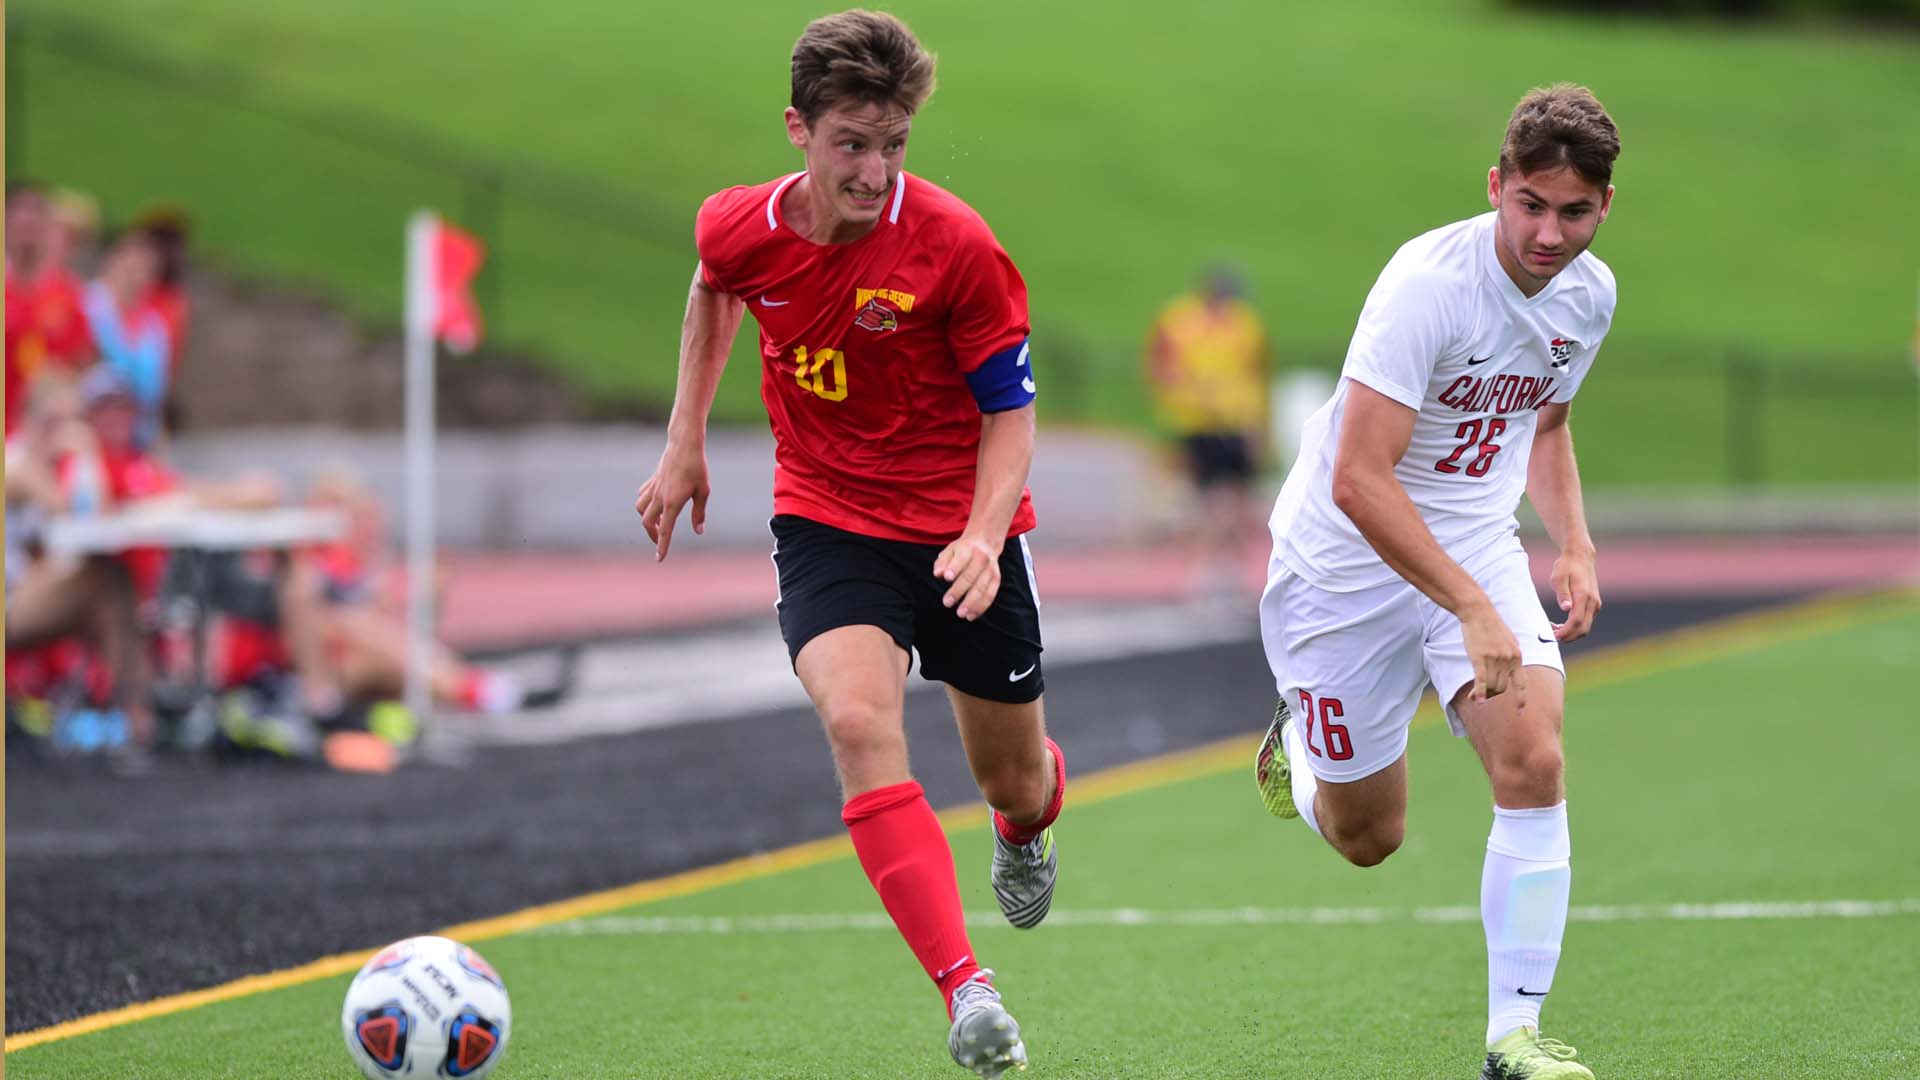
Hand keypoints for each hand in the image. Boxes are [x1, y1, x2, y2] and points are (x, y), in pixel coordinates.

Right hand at [633, 441, 710, 561]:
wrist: (684, 444)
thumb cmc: (697, 467)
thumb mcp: (703, 491)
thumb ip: (699, 513)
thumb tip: (698, 531)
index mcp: (672, 502)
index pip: (665, 530)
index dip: (662, 546)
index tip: (659, 559)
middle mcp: (659, 497)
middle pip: (647, 522)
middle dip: (652, 535)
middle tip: (660, 541)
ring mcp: (654, 488)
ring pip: (640, 509)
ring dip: (646, 519)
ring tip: (658, 523)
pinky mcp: (653, 480)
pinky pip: (643, 496)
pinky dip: (644, 504)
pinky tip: (654, 504)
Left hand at [933, 534, 1001, 620]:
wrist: (986, 543)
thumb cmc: (963, 550)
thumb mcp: (950, 550)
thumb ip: (942, 562)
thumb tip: (938, 574)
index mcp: (968, 548)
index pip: (962, 559)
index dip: (955, 568)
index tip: (947, 578)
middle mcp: (982, 558)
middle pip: (971, 576)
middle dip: (959, 591)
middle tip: (947, 603)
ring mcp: (991, 570)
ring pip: (982, 588)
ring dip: (972, 603)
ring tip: (961, 614)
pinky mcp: (996, 579)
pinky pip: (990, 595)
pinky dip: (981, 607)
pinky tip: (971, 616)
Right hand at [1460, 603, 1525, 708]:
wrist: (1478, 612)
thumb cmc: (1491, 626)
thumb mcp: (1508, 640)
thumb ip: (1511, 656)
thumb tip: (1509, 672)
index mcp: (1517, 656)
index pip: (1522, 683)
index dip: (1521, 698)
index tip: (1520, 711)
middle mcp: (1508, 660)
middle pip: (1502, 688)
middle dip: (1493, 694)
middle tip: (1483, 695)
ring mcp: (1495, 659)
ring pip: (1491, 686)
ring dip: (1483, 694)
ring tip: (1474, 696)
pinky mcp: (1480, 658)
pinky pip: (1481, 680)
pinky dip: (1479, 692)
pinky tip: (1475, 700)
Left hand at [1550, 546, 1601, 642]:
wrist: (1580, 557)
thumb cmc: (1566, 566)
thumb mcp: (1558, 577)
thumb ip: (1562, 594)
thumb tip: (1566, 609)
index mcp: (1584, 596)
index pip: (1576, 621)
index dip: (1566, 632)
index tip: (1554, 636)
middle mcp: (1593, 602)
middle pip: (1583, 629)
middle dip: (1569, 636)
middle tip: (1552, 637)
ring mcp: (1595, 604)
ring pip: (1585, 627)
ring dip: (1571, 633)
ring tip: (1554, 630)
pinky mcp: (1594, 605)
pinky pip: (1586, 621)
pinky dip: (1575, 627)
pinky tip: (1562, 625)